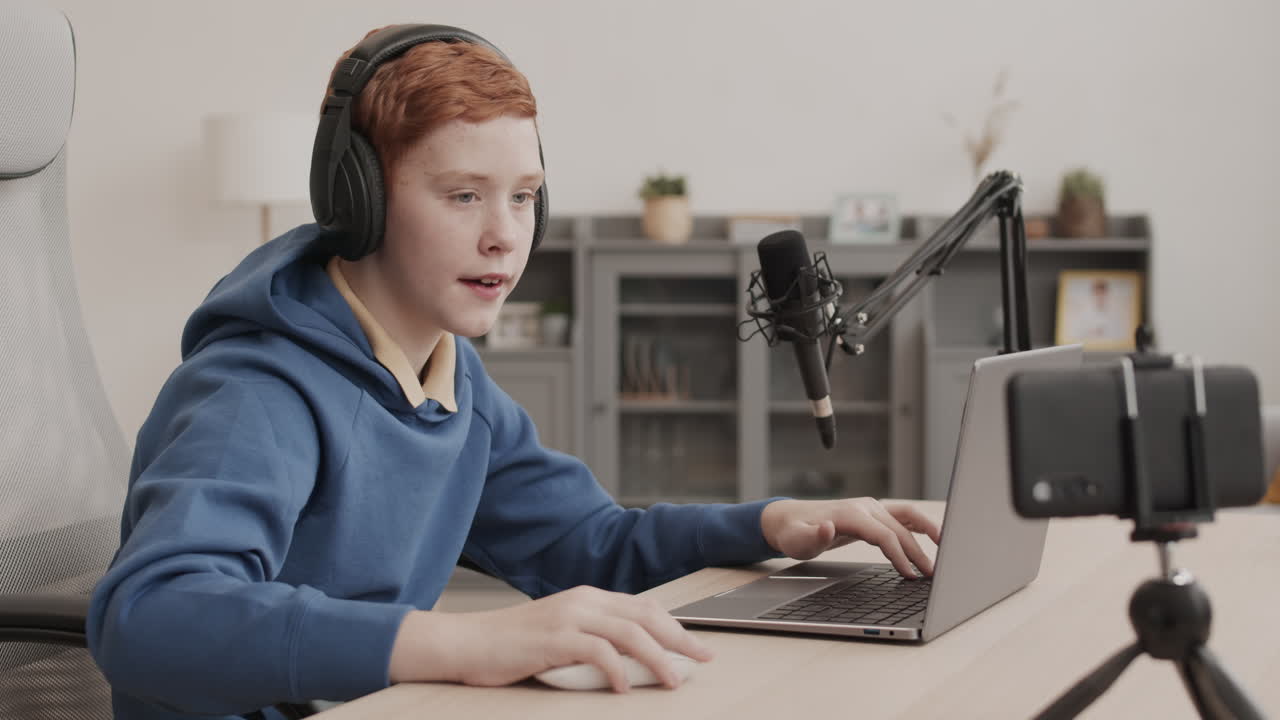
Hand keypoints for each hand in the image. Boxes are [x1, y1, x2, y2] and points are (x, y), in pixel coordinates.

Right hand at [389, 586, 712, 692]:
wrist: (464, 643)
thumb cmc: (511, 646)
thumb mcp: (559, 635)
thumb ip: (593, 637)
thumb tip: (631, 658)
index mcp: (588, 597)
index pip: (644, 608)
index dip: (676, 626)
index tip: (698, 646)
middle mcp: (583, 600)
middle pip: (646, 616)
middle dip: (680, 638)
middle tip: (705, 658)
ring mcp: (568, 616)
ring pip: (629, 632)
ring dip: (658, 658)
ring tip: (675, 680)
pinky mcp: (553, 638)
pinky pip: (597, 651)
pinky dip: (617, 670)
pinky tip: (624, 688)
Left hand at [760, 498, 941, 576]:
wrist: (791, 519)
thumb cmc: (795, 533)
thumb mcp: (797, 541)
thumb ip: (812, 537)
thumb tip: (827, 527)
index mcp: (850, 513)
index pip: (883, 535)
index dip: (899, 555)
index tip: (909, 575)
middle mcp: (865, 507)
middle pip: (899, 530)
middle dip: (917, 553)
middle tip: (931, 576)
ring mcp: (872, 507)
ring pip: (907, 518)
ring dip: (927, 534)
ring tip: (945, 552)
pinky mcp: (875, 513)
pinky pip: (904, 516)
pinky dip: (921, 525)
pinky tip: (936, 537)